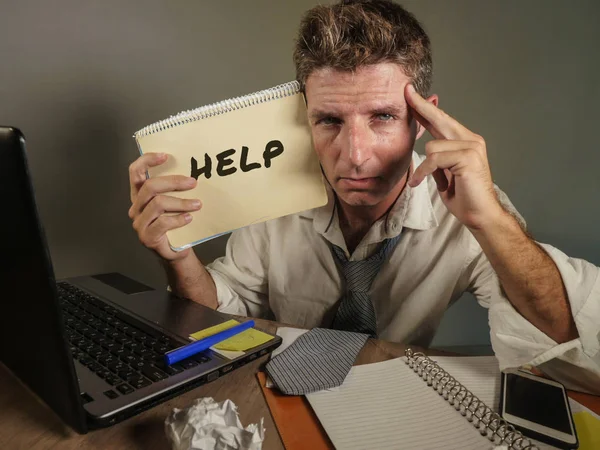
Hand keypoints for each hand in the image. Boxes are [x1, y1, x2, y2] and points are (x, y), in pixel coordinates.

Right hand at [128, 152, 201, 260]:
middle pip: (150, 187)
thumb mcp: (173, 204)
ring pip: (158, 204)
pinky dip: (178, 219)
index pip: (135, 172)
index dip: (147, 161)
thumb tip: (191, 172)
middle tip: (193, 182)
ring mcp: (139, 223)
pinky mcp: (147, 237)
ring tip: (197, 204)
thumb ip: (173, 189)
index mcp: (139, 196)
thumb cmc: (175, 224)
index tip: (165, 156)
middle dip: (173, 182)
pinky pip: (163, 223)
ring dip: (181, 202)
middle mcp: (136, 208)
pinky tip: (189, 218)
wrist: (176, 251)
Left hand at [405, 84, 503, 229]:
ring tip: (428, 181)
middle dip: (421, 107)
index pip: (441, 120)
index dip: (425, 107)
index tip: (410, 94)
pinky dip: (423, 173)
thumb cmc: (463, 197)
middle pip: (440, 118)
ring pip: (432, 146)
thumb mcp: (444, 173)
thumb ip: (437, 158)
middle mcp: (471, 140)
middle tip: (406, 92)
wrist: (479, 215)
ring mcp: (472, 147)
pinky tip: (419, 183)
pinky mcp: (468, 157)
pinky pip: (434, 160)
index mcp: (465, 141)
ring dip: (424, 168)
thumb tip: (426, 146)